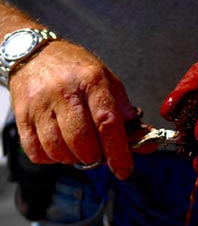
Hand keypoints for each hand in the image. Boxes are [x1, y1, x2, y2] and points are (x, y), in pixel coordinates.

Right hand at [9, 39, 146, 179]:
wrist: (34, 55)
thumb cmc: (76, 74)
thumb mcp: (107, 84)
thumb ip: (127, 115)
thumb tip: (146, 145)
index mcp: (92, 82)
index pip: (107, 123)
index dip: (118, 153)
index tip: (124, 170)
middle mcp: (64, 92)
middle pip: (82, 142)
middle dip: (94, 157)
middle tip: (97, 153)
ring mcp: (40, 105)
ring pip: (59, 151)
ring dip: (72, 158)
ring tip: (77, 147)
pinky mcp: (22, 117)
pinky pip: (38, 153)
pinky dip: (51, 157)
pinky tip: (58, 145)